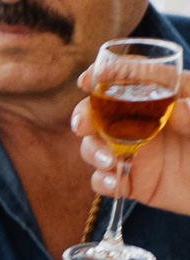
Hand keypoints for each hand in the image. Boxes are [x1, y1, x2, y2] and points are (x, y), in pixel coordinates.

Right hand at [73, 67, 189, 211]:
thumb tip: (176, 108)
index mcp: (170, 96)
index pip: (134, 77)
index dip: (107, 75)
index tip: (88, 80)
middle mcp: (147, 122)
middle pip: (102, 111)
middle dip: (84, 115)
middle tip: (83, 125)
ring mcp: (138, 153)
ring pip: (97, 145)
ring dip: (92, 151)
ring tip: (108, 161)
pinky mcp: (135, 182)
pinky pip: (107, 180)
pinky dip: (103, 182)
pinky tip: (114, 184)